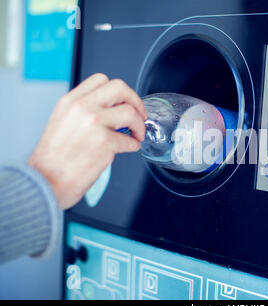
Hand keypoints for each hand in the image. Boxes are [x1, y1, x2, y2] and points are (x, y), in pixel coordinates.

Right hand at [28, 73, 146, 208]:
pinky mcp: (105, 142)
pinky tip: (129, 148)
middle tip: (140, 115)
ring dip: (140, 125)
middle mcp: (82, 107)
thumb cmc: (53, 159)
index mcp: (70, 101)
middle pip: (120, 88)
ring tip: (137, 135)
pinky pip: (130, 140)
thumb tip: (110, 110)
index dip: (120, 91)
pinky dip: (134, 145)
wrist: (45, 181)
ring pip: (130, 112)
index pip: (101, 80)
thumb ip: (83, 111)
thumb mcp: (62, 122)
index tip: (126, 102)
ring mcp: (94, 123)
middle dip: (136, 101)